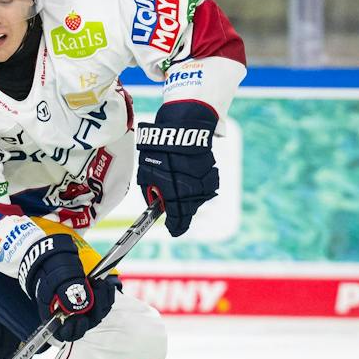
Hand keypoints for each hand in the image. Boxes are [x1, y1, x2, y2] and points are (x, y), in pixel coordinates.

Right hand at [18, 234, 114, 342]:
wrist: (57, 259)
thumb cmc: (52, 270)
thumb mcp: (56, 279)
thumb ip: (67, 292)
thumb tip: (81, 305)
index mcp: (55, 316)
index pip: (64, 333)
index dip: (73, 330)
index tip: (81, 319)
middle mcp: (70, 316)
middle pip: (86, 324)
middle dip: (94, 308)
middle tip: (95, 288)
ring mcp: (83, 310)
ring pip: (98, 313)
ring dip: (102, 299)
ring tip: (98, 282)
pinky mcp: (93, 301)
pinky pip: (105, 303)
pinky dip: (107, 294)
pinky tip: (104, 283)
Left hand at [135, 101, 220, 237]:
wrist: (181, 129)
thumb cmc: (159, 151)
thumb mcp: (146, 174)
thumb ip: (151, 192)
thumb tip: (156, 203)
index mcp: (176, 196)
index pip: (178, 221)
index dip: (175, 228)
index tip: (173, 230)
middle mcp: (193, 193)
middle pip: (188, 210)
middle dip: (180, 210)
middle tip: (171, 205)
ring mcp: (204, 183)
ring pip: (198, 198)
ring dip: (189, 196)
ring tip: (178, 182)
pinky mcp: (211, 172)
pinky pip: (205, 185)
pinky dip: (198, 184)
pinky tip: (189, 174)